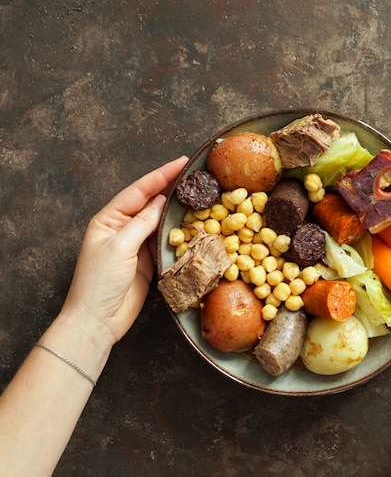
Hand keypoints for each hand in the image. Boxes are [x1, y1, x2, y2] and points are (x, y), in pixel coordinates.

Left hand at [61, 156, 188, 344]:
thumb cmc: (100, 282)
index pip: (138, 190)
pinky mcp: (148, 260)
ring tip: (198, 195)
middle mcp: (123, 228)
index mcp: (109, 219)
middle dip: (172, 188)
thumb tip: (161, 201)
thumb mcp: (120, 246)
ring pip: (161, 220)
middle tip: (195, 176)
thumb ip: (142, 222)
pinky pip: (166, 240)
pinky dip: (179, 231)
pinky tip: (193, 223)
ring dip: (178, 209)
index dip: (161, 175)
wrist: (99, 320)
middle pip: (151, 202)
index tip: (182, 163)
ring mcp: (136, 244)